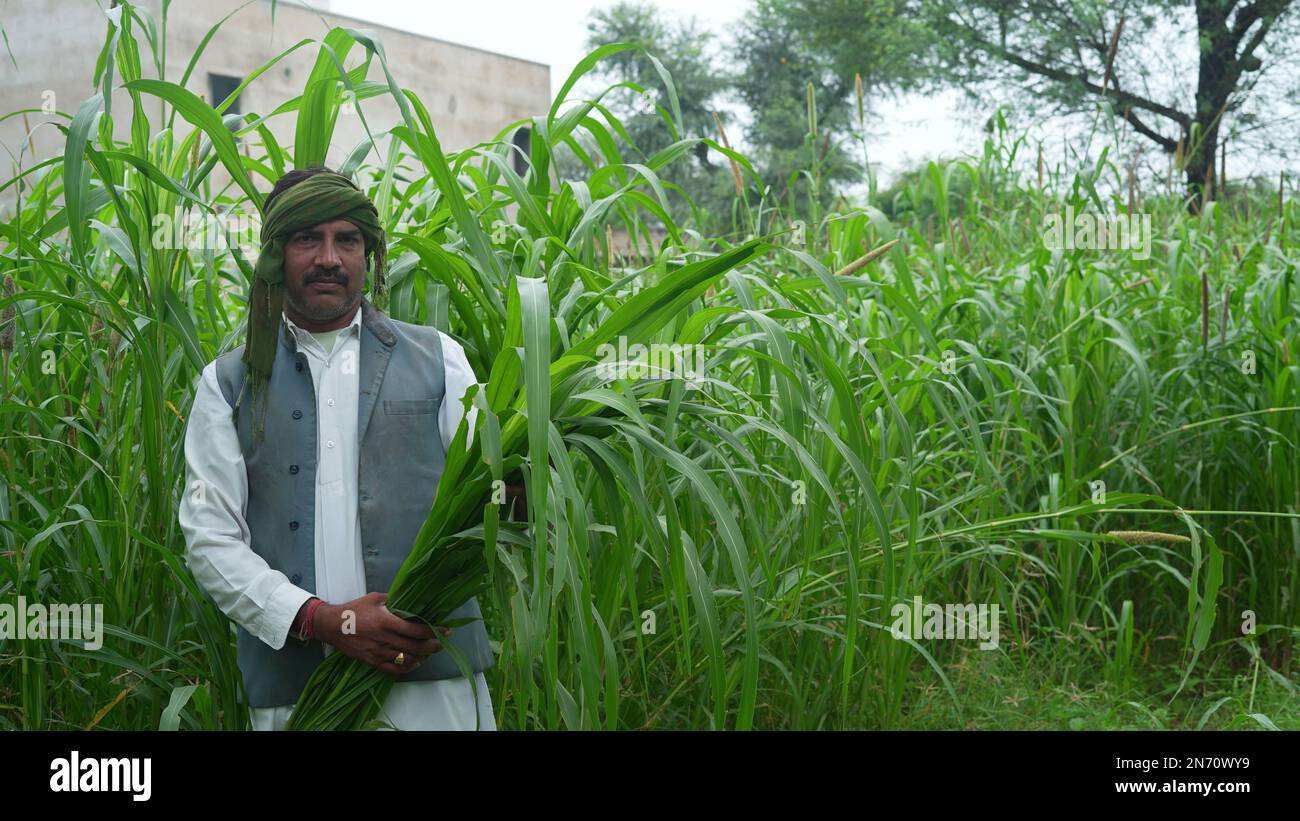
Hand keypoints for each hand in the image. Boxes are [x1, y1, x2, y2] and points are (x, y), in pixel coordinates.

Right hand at [313, 592, 452, 674]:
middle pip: (415, 647)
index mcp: (385, 621)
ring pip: (406, 659)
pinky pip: (393, 669)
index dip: (433, 631)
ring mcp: (378, 652)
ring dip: (422, 657)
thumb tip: (412, 602)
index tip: (445, 630)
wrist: (332, 626)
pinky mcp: (372, 661)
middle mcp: (383, 639)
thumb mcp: (375, 598)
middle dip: (432, 646)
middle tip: (441, 643)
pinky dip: (407, 667)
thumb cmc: (354, 610)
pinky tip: (415, 663)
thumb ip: (395, 600)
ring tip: (430, 652)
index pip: (416, 629)